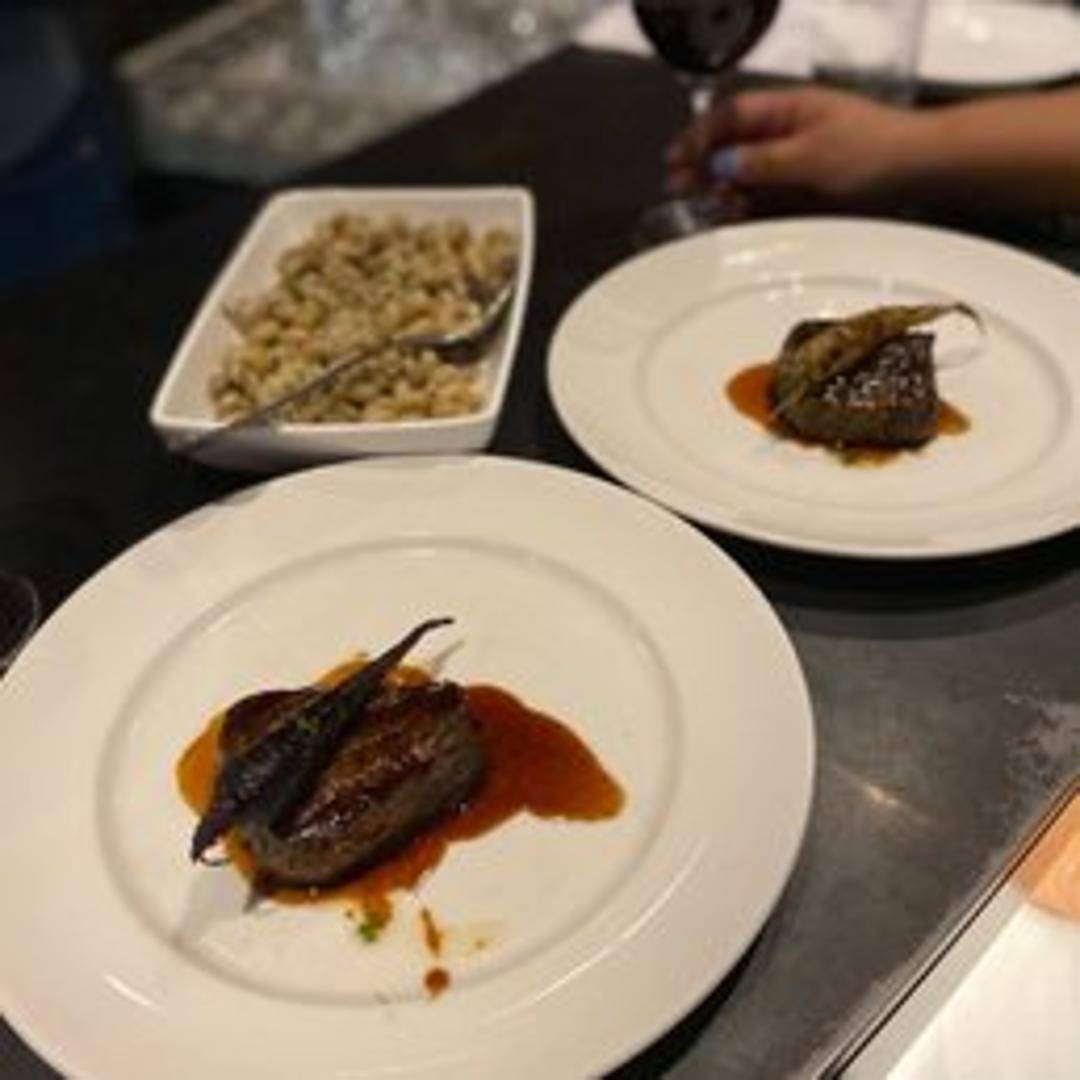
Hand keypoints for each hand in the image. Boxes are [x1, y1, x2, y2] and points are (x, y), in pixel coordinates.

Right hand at [665, 86, 924, 209]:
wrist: (919, 171)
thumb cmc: (871, 153)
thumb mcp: (811, 157)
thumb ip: (761, 162)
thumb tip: (719, 165)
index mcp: (787, 109)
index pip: (731, 116)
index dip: (700, 136)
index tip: (677, 160)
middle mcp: (786, 132)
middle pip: (732, 144)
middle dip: (701, 163)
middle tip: (675, 187)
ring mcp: (794, 160)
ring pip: (744, 172)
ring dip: (720, 187)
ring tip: (701, 206)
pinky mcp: (804, 188)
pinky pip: (763, 194)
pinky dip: (744, 204)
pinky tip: (730, 215)